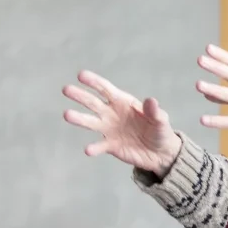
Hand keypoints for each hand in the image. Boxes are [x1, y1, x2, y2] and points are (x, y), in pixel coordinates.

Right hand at [62, 71, 182, 174]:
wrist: (160, 152)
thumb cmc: (160, 130)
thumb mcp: (161, 120)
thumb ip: (154, 112)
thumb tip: (151, 101)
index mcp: (123, 102)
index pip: (106, 89)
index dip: (94, 81)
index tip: (81, 75)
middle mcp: (112, 114)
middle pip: (93, 103)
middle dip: (80, 95)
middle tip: (66, 89)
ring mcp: (109, 130)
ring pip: (90, 122)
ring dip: (79, 119)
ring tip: (67, 115)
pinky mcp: (110, 146)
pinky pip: (100, 146)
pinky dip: (94, 148)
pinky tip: (88, 150)